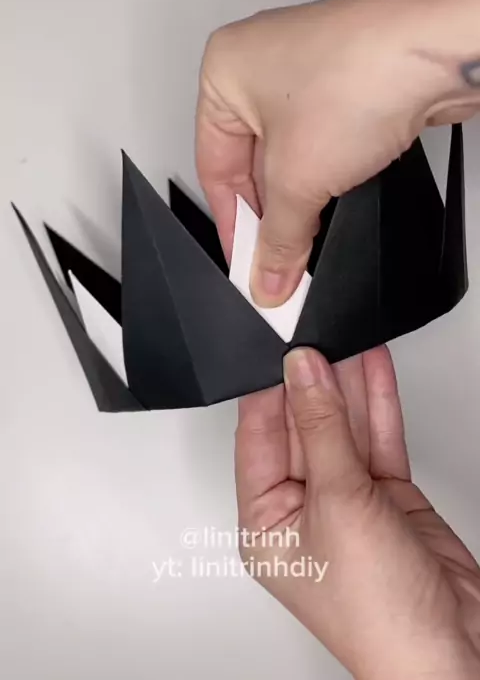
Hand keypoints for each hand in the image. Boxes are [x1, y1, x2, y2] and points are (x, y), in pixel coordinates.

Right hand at [196, 0, 479, 306]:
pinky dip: (326, 176)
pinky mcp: (349, 81)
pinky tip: (333, 207)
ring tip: (306, 243)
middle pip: (252, 162)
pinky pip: (324, 140)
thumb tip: (269, 275)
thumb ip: (279, 237)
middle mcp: (262, 62)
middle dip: (270, 216)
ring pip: (291, 153)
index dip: (231, 223)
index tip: (248, 262)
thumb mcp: (298, 178)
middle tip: (278, 262)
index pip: (213, 165)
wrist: (437, 52)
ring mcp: (309, 69)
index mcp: (225, 70)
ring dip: (300, 201)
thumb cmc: (359, 74)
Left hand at [235, 346, 479, 678]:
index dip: (270, 391)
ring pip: (342, 429)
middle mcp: (304, 510)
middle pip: (302, 429)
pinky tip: (373, 368)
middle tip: (315, 334)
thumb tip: (302, 371)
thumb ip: (321, 430)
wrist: (453, 649)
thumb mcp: (339, 504)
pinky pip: (377, 439)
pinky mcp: (387, 497)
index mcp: (267, 523)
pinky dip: (377, 404)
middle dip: (312, 382)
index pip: (259, 439)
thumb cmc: (378, 614)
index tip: (279, 348)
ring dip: (346, 385)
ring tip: (345, 336)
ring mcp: (348, 501)